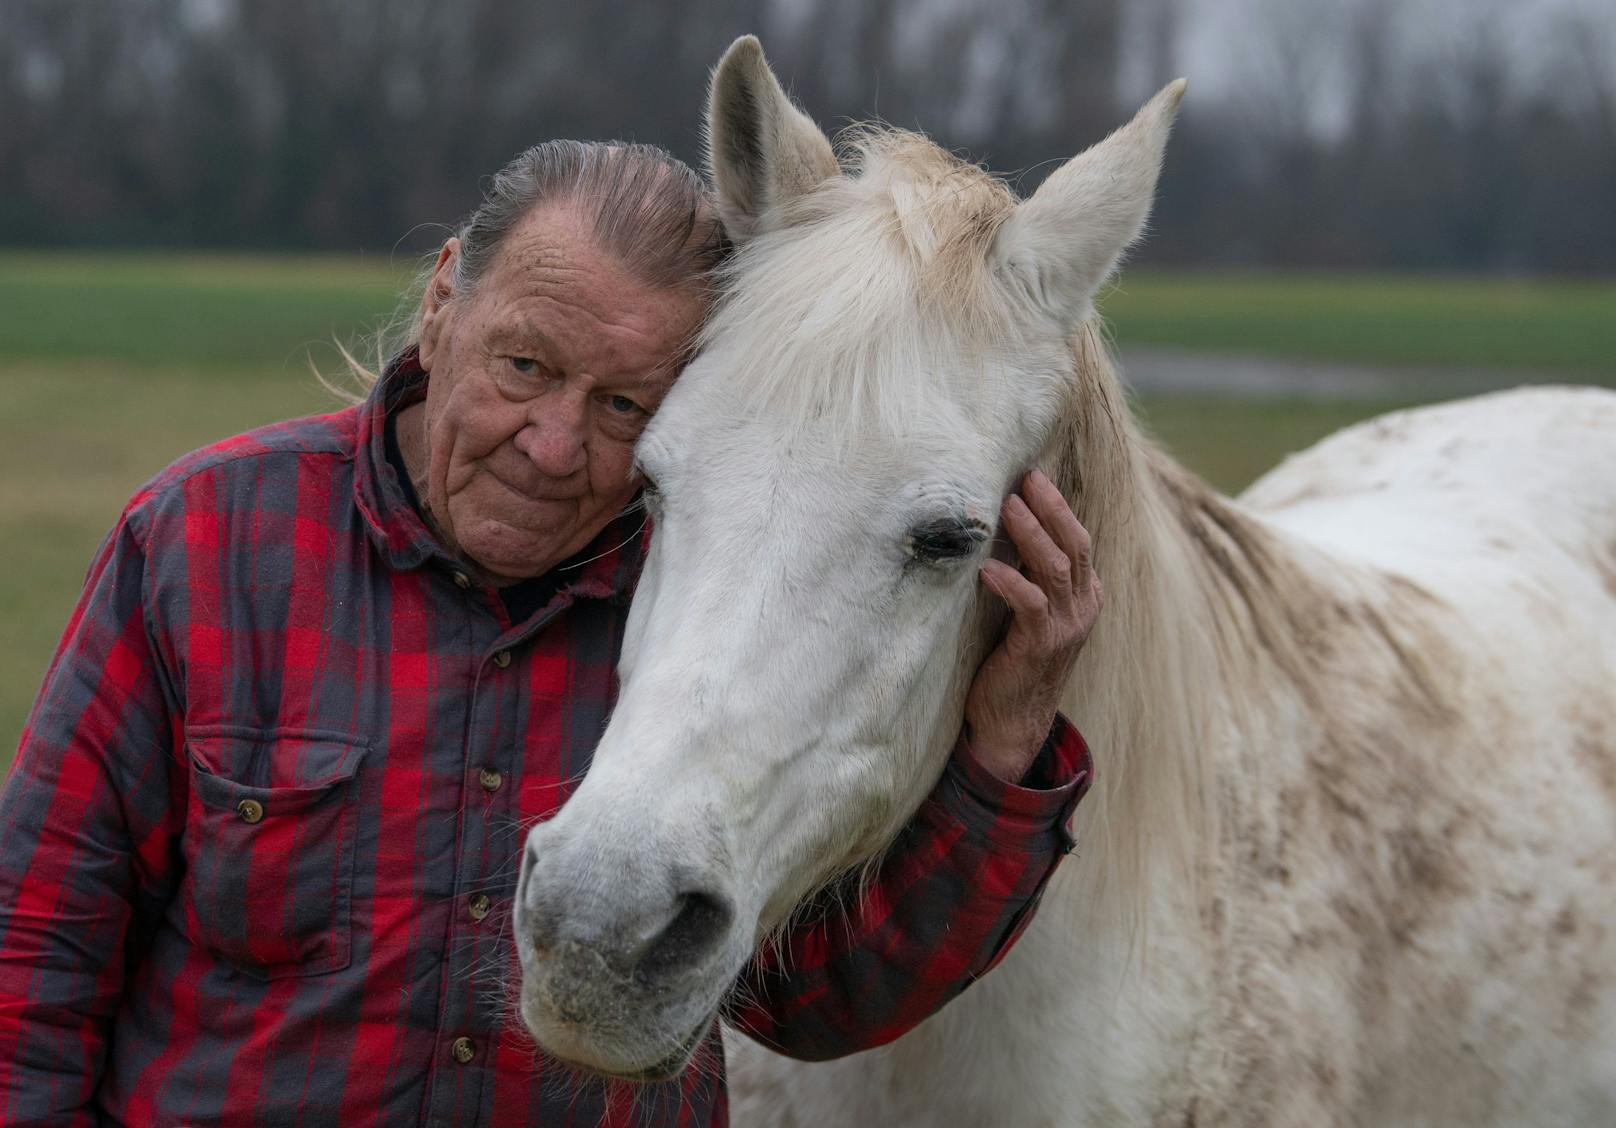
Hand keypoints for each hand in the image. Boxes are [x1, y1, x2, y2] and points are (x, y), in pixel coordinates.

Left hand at [963, 470, 1101, 782]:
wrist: (1014, 718)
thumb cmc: (1014, 655)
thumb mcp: (1028, 609)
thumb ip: (1028, 574)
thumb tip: (1001, 524)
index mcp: (1084, 595)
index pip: (1078, 540)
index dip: (1058, 507)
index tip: (1034, 476)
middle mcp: (1082, 607)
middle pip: (1074, 546)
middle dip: (1051, 509)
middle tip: (1026, 479)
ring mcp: (1065, 627)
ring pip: (1056, 569)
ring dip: (1031, 535)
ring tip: (1008, 507)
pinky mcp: (1040, 646)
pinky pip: (1030, 605)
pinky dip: (1010, 582)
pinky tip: (987, 568)